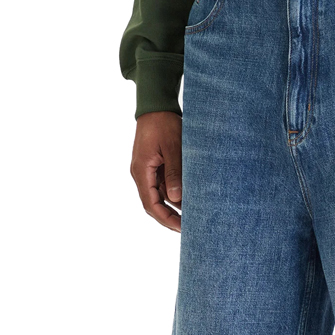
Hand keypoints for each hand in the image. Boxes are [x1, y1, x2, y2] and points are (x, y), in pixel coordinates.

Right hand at [130, 111, 181, 231]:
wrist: (156, 106)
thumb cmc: (164, 123)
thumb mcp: (172, 147)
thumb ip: (174, 173)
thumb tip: (175, 199)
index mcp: (141, 171)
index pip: (151, 204)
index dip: (166, 219)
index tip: (182, 228)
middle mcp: (141, 174)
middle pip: (153, 205)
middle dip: (170, 218)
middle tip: (189, 228)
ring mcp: (147, 171)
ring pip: (159, 197)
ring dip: (173, 208)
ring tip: (192, 216)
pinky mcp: (154, 167)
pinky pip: (162, 186)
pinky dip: (174, 195)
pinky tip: (187, 200)